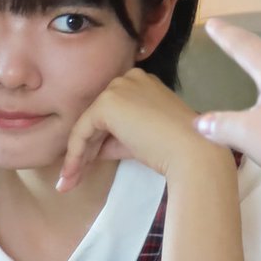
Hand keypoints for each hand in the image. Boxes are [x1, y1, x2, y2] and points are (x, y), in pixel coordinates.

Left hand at [58, 68, 225, 193]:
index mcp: (142, 84)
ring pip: (88, 124)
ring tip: (69, 182)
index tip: (88, 165)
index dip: (98, 140)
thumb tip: (94, 151)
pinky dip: (76, 153)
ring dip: (77, 155)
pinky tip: (72, 173)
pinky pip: (82, 130)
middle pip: (98, 117)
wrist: (192, 152)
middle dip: (85, 149)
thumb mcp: (142, 140)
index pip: (112, 112)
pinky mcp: (107, 103)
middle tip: (72, 177)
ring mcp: (117, 88)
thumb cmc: (176, 149)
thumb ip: (118, 139)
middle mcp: (128, 79)